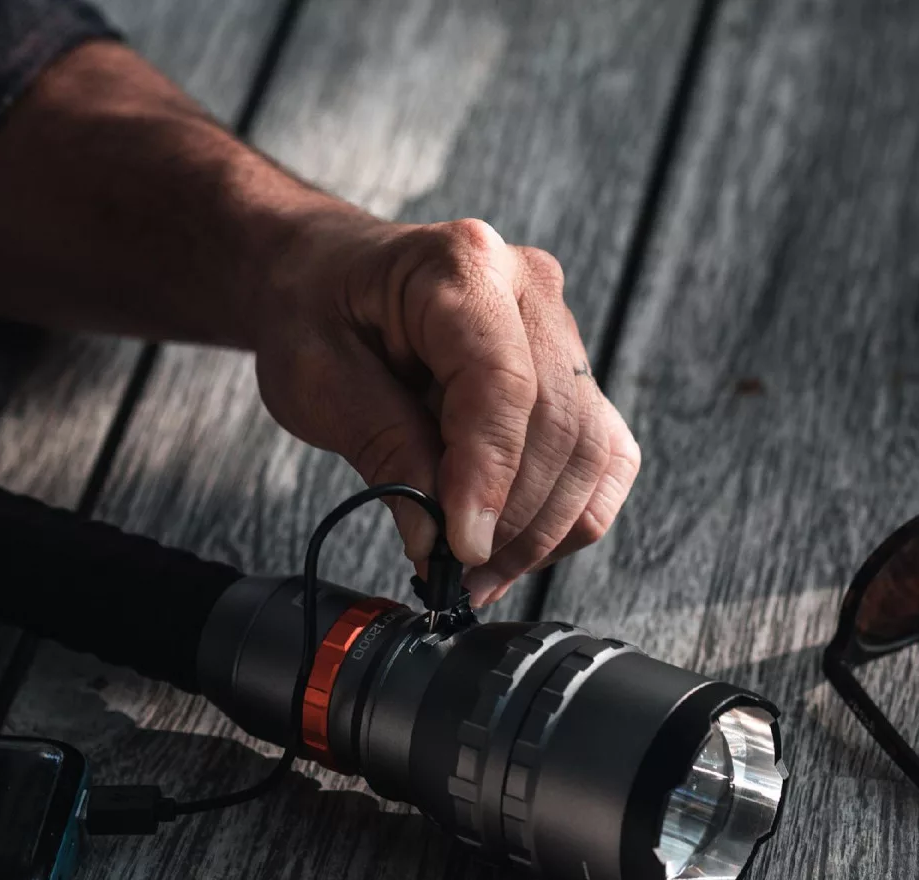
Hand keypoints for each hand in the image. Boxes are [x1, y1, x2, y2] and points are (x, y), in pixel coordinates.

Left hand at [254, 213, 640, 605]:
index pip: (502, 384)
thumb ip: (381, 450)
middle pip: (560, 424)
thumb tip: (434, 538)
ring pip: (591, 450)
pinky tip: (514, 550)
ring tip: (477, 574)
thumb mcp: (316, 377)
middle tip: (456, 575)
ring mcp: (559, 330)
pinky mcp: (569, 376)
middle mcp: (529, 288)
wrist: (327, 278)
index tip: (461, 549)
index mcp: (461, 266)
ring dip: (541, 530)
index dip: (488, 478)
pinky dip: (566, 515)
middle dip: (512, 519)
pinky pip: (603, 456)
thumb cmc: (315, 311)